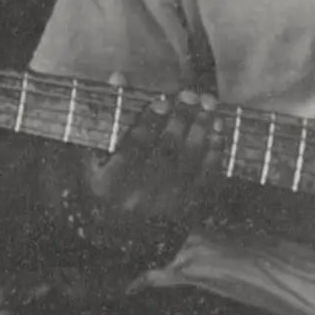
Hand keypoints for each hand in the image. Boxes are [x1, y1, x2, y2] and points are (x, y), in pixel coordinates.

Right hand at [78, 87, 225, 249]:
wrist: (122, 238)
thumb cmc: (107, 185)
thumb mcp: (96, 155)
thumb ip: (110, 115)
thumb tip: (119, 76)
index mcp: (111, 184)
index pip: (133, 147)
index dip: (149, 122)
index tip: (161, 100)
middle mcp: (140, 196)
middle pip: (166, 151)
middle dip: (182, 118)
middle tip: (191, 94)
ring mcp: (167, 204)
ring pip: (190, 161)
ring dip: (203, 129)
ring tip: (209, 104)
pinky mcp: (188, 209)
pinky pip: (206, 177)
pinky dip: (215, 151)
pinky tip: (218, 130)